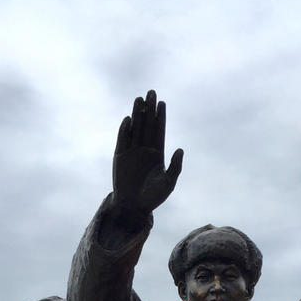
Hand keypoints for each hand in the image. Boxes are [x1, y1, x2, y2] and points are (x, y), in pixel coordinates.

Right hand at [113, 90, 183, 213]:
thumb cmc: (153, 198)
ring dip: (137, 114)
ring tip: (139, 99)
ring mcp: (132, 151)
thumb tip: (180, 149)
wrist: (134, 208)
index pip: (159, 130)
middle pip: (147, 125)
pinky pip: (123, 140)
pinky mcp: (120, 156)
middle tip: (151, 92)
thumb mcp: (168, 183)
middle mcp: (145, 150)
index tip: (162, 103)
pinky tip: (128, 120)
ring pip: (135, 128)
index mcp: (158, 154)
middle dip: (149, 109)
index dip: (160, 117)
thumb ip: (175, 167)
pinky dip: (125, 130)